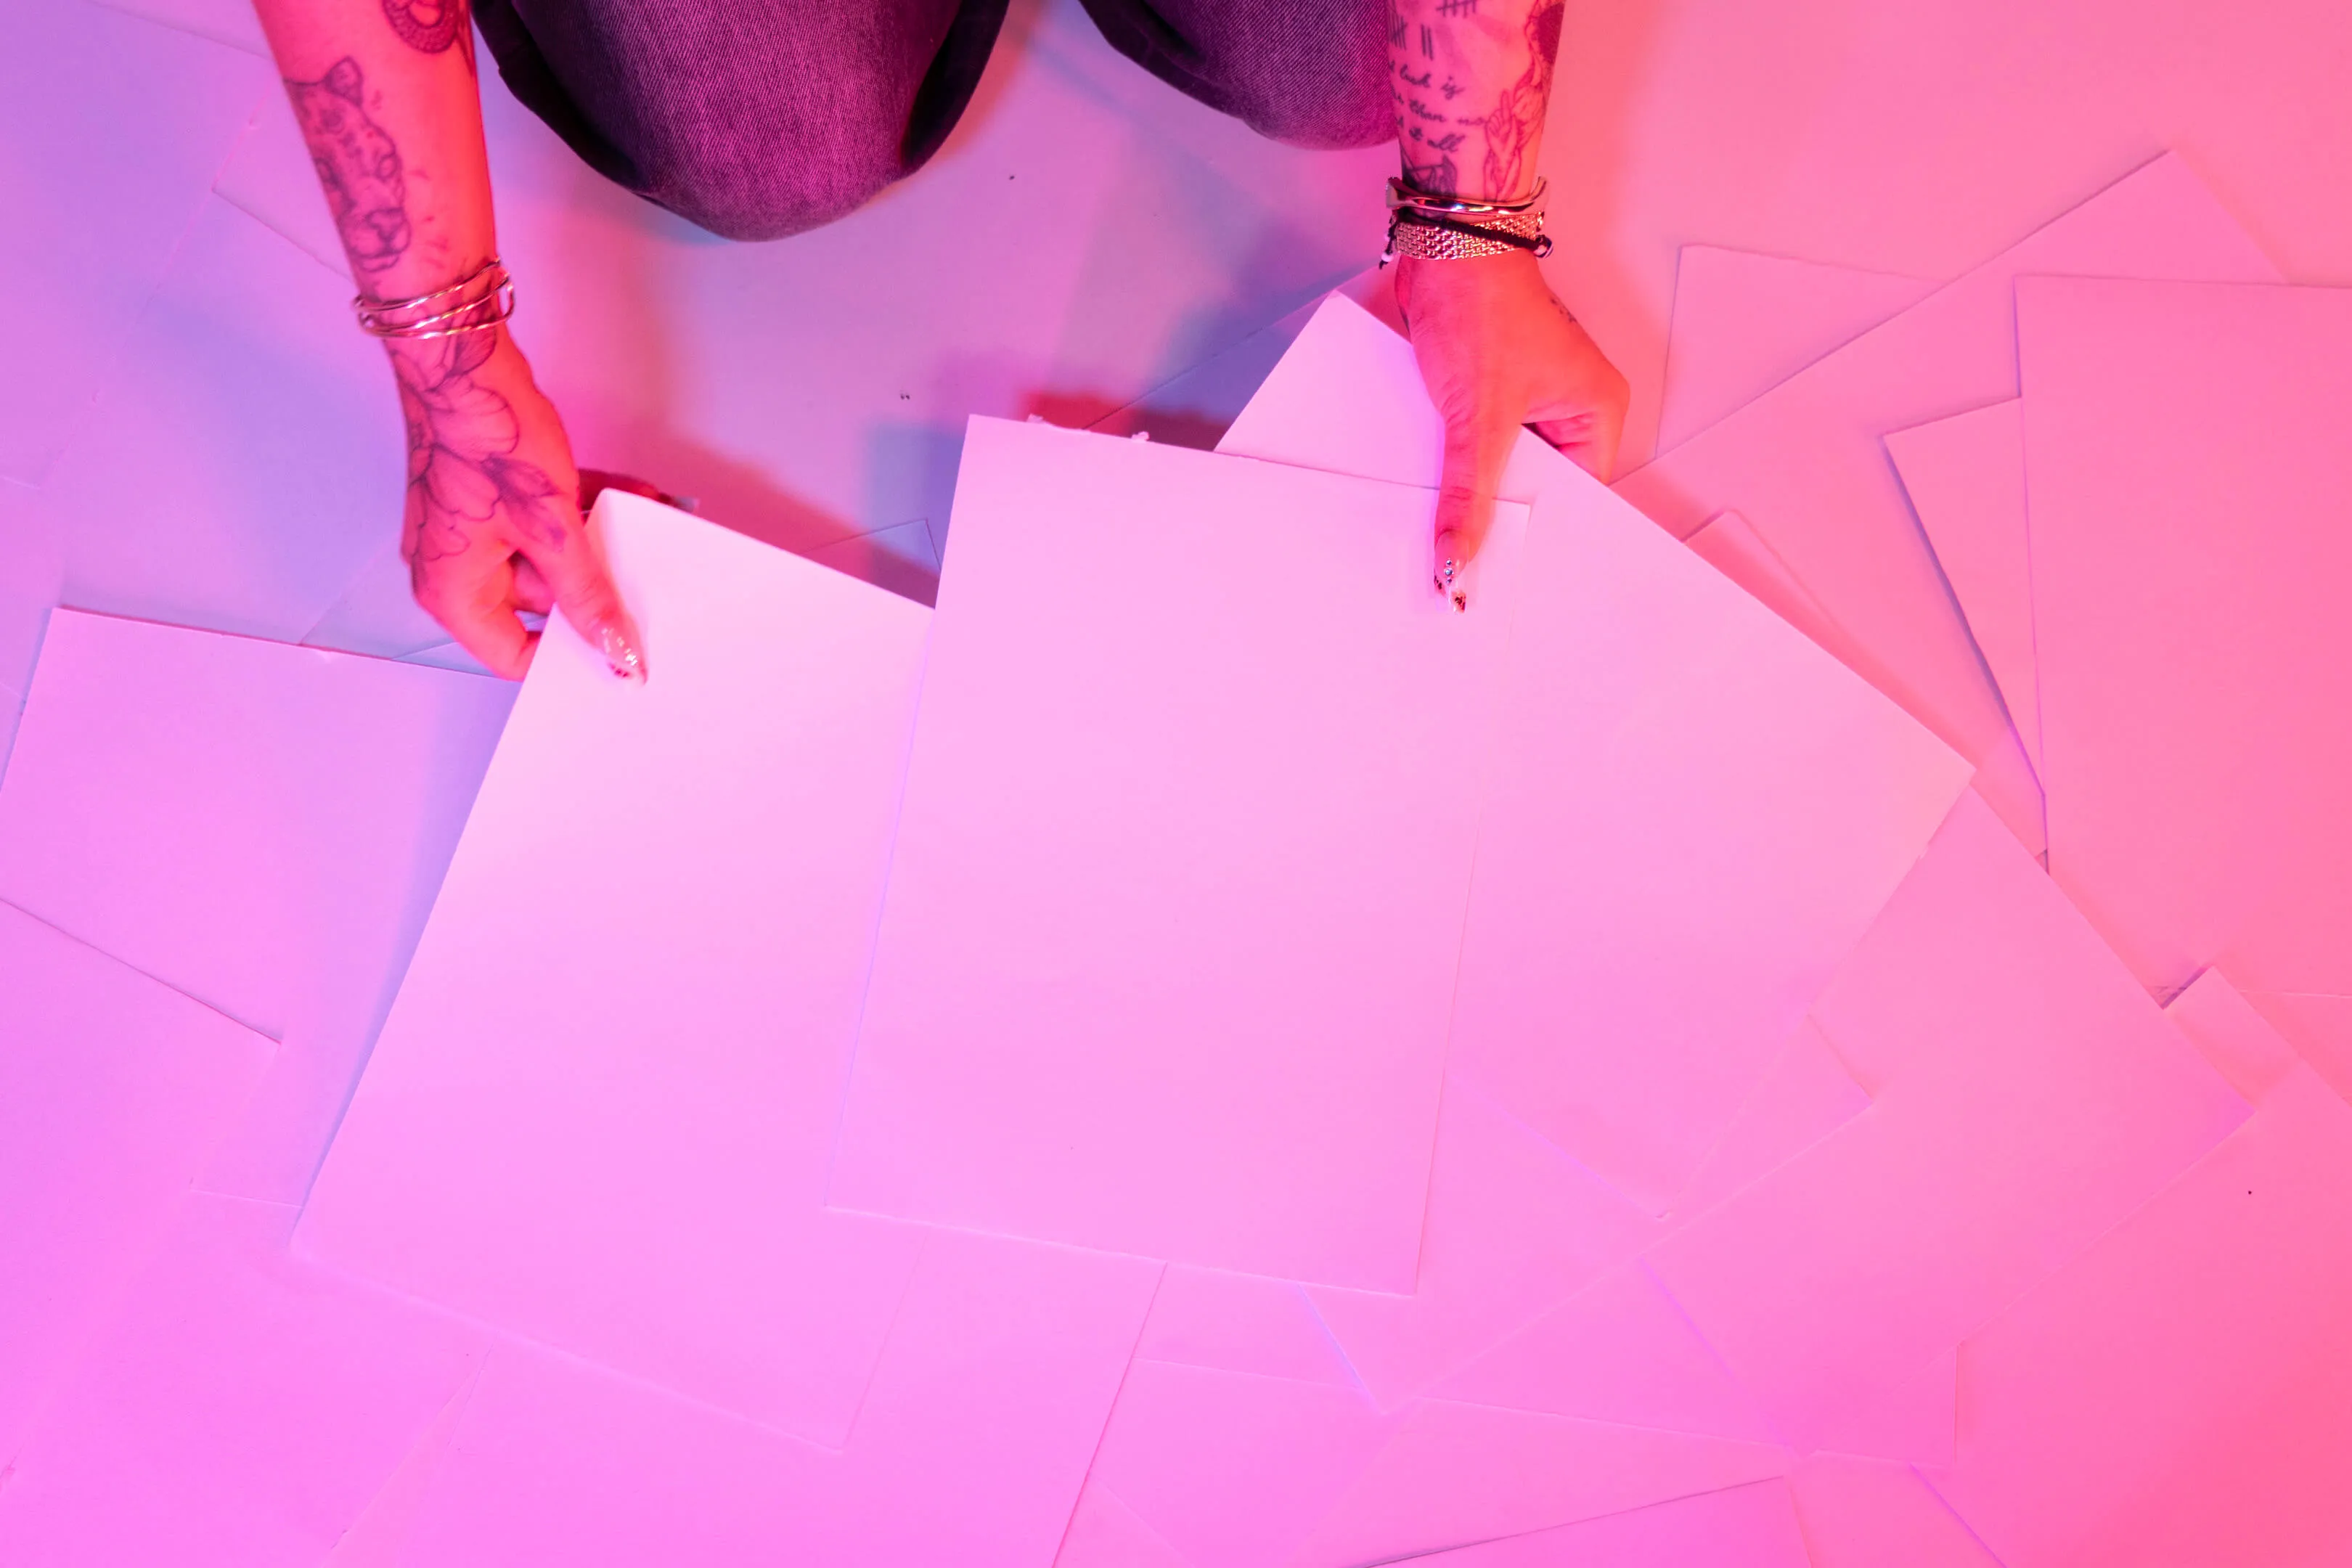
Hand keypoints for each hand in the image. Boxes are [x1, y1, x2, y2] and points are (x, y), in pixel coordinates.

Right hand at [389, 329, 645, 680]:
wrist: (462, 361)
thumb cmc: (482, 438)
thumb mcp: (551, 530)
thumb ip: (586, 594)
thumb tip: (613, 645)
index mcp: (452, 590)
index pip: (511, 653)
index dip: (565, 654)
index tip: (612, 649)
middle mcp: (454, 565)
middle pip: (536, 602)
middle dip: (592, 583)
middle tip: (638, 581)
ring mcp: (472, 527)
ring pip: (547, 553)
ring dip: (597, 539)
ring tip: (644, 526)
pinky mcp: (492, 494)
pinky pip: (544, 516)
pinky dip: (585, 508)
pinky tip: (632, 494)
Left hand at [1394, 251, 1628, 607]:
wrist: (1441, 250)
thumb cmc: (1482, 304)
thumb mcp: (1479, 416)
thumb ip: (1467, 493)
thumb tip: (1457, 557)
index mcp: (1596, 413)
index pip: (1577, 498)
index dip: (1540, 536)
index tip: (1506, 576)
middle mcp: (1569, 409)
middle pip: (1536, 488)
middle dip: (1501, 515)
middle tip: (1468, 564)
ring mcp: (1526, 401)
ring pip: (1500, 469)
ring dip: (1473, 489)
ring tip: (1449, 528)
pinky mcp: (1488, 394)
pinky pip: (1475, 447)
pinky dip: (1453, 465)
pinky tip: (1433, 489)